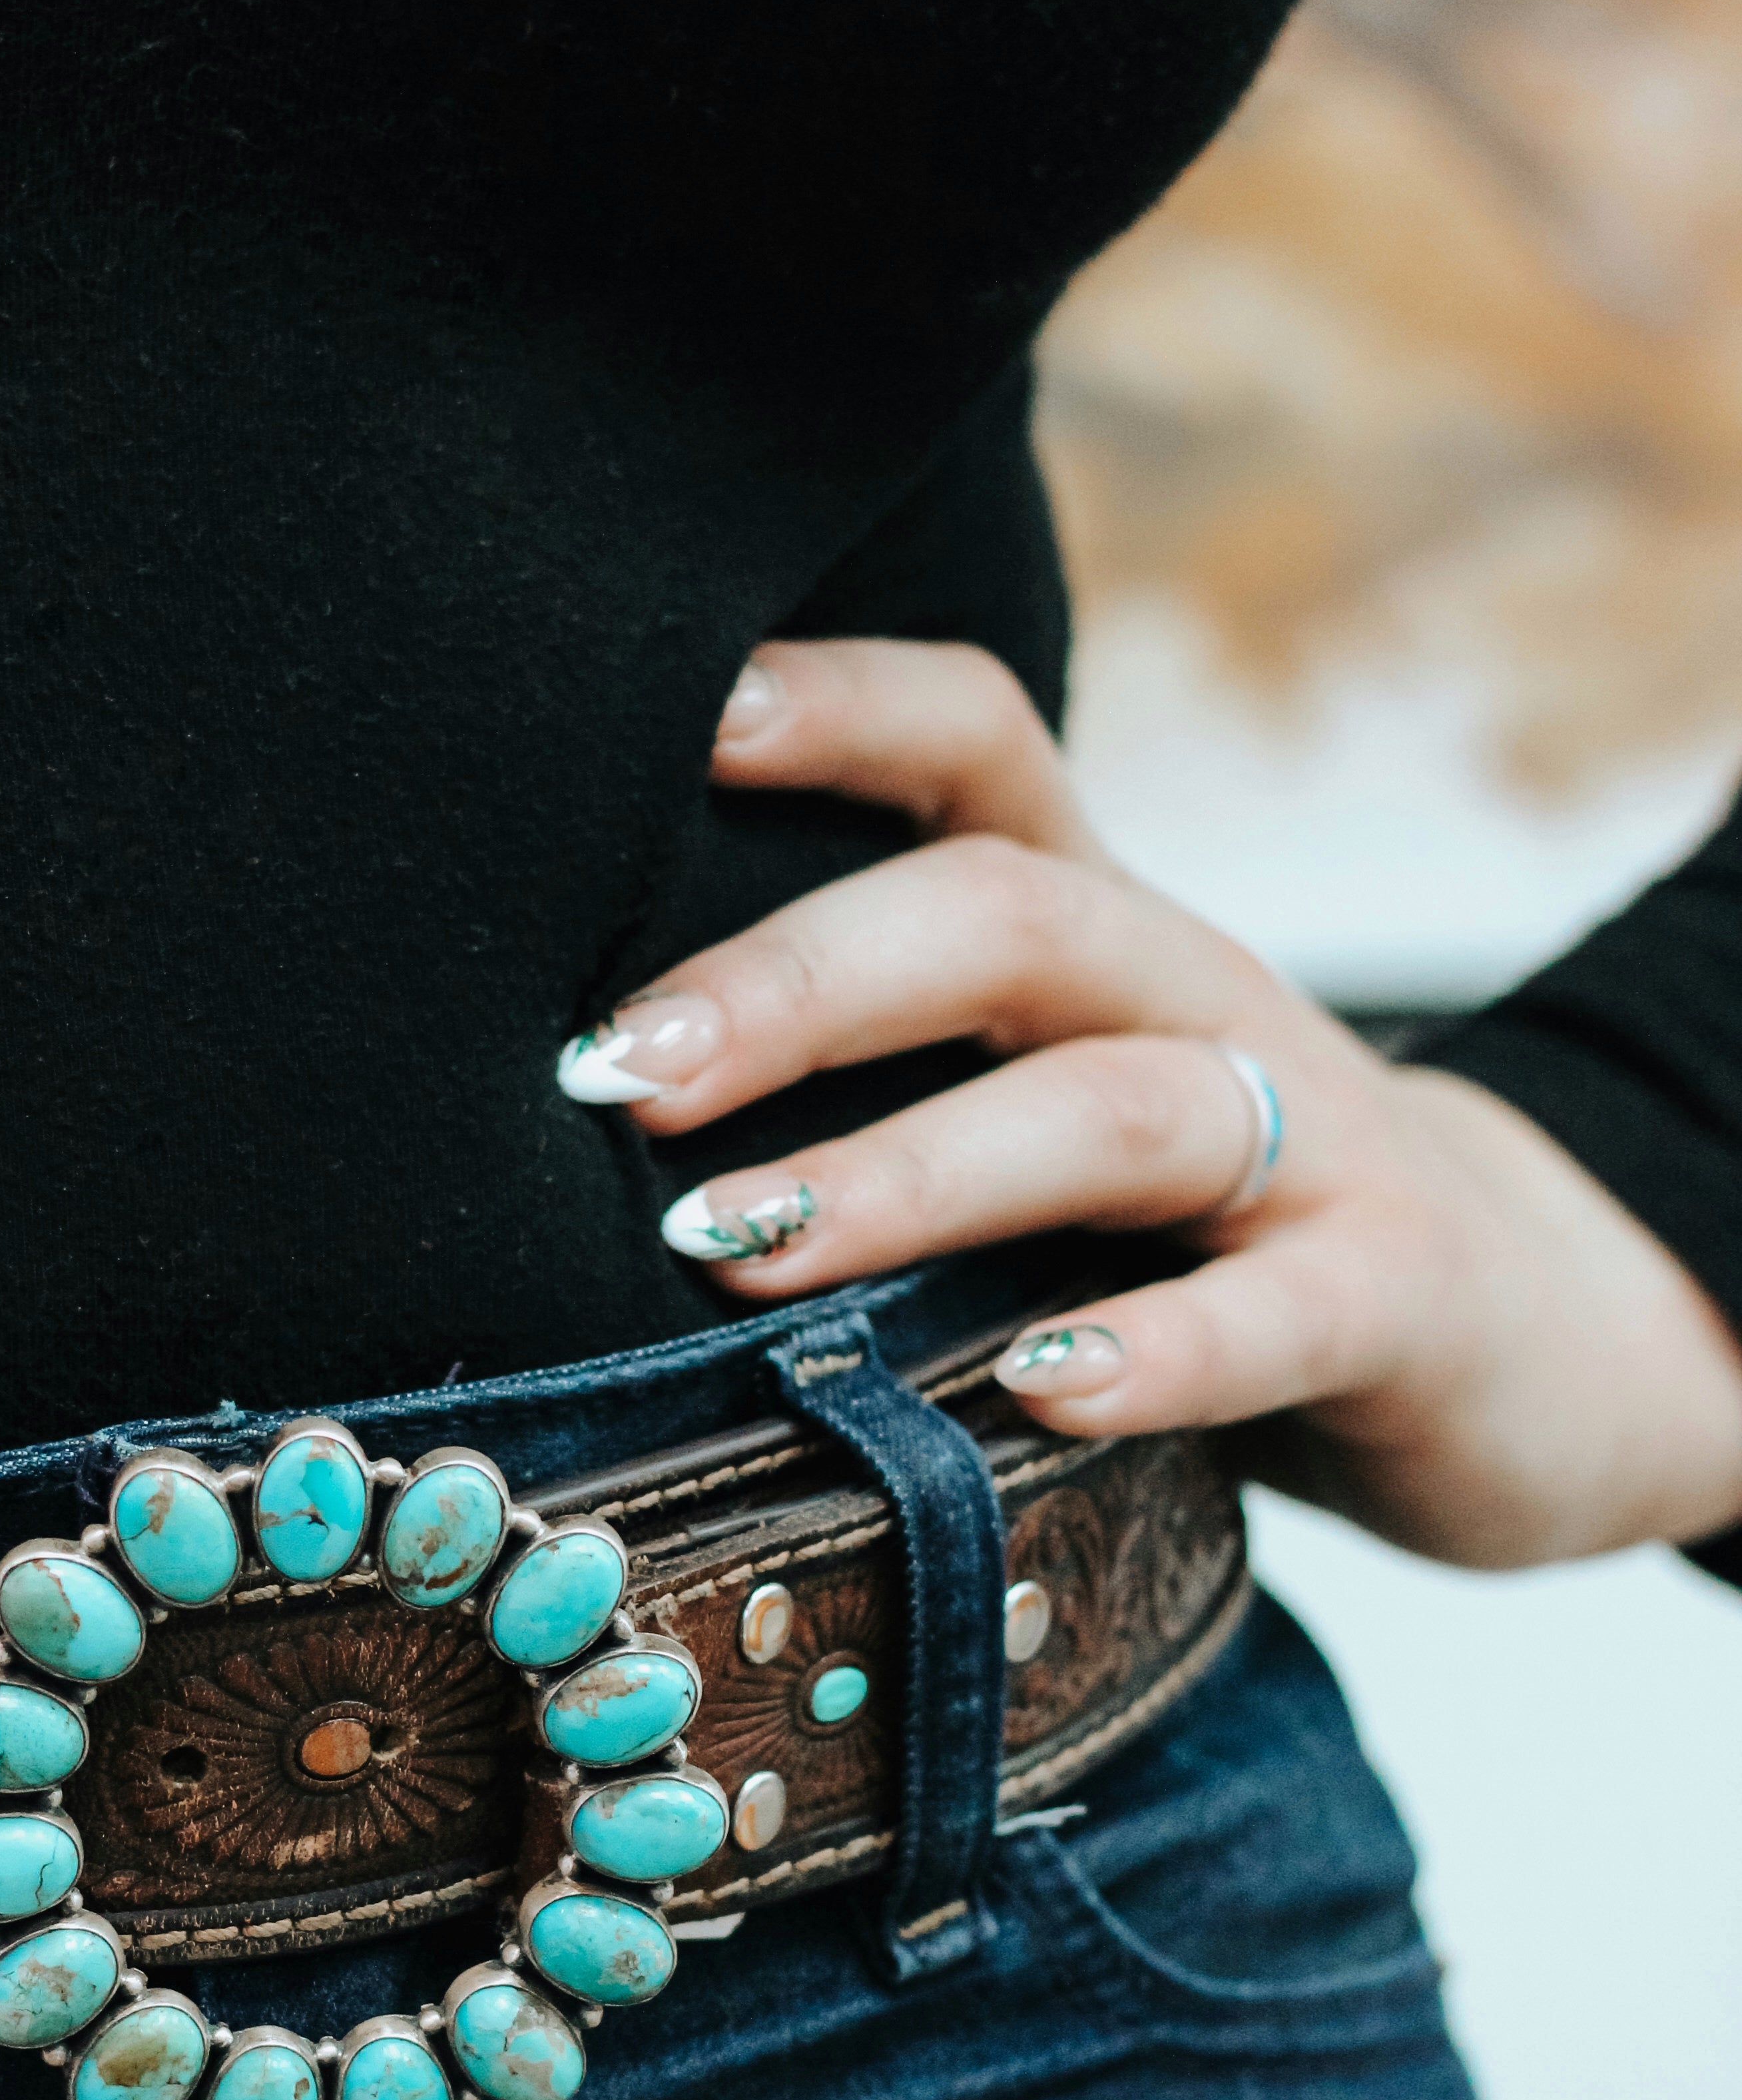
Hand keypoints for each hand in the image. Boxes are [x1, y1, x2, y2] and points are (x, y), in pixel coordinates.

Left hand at [558, 637, 1741, 1568]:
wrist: (1513, 1342)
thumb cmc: (1193, 1238)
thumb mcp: (1040, 1121)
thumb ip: (878, 1098)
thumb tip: (586, 1132)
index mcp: (1096, 934)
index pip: (974, 742)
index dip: (832, 704)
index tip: (668, 720)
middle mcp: (1198, 995)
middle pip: (1006, 914)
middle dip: (798, 985)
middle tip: (617, 1074)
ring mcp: (1313, 1141)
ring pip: (1115, 1108)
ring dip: (914, 1172)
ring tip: (740, 1245)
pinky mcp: (1399, 1295)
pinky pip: (1282, 1313)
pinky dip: (1158, 1354)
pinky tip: (1038, 1395)